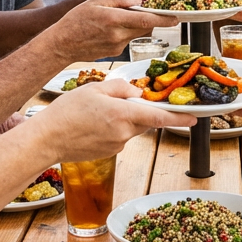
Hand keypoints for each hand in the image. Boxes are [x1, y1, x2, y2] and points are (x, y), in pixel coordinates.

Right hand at [35, 79, 195, 162]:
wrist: (47, 139)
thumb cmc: (67, 112)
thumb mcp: (94, 88)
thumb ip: (120, 87)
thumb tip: (136, 92)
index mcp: (122, 115)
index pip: (158, 117)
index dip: (179, 118)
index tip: (195, 118)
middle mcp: (124, 133)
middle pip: (144, 119)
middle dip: (138, 110)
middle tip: (115, 101)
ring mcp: (117, 146)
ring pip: (131, 128)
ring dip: (122, 118)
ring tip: (95, 112)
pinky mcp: (110, 153)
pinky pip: (119, 136)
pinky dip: (112, 128)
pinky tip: (92, 124)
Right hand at [53, 0, 178, 59]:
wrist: (62, 44)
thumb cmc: (76, 20)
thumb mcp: (95, 1)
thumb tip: (139, 0)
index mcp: (113, 20)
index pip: (145, 19)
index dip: (163, 18)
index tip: (176, 16)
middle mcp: (118, 35)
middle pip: (146, 26)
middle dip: (152, 18)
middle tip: (153, 9)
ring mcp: (117, 46)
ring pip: (137, 33)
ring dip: (138, 24)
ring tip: (123, 17)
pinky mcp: (115, 53)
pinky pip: (128, 39)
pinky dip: (126, 31)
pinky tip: (112, 28)